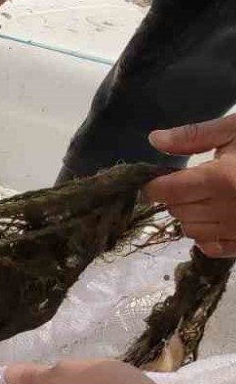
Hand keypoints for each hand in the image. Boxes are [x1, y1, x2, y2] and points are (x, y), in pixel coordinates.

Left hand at [144, 114, 235, 256]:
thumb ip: (195, 136)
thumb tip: (154, 140)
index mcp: (221, 179)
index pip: (166, 191)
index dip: (155, 185)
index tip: (158, 178)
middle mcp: (228, 209)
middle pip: (177, 211)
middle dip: (175, 197)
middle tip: (189, 183)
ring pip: (191, 231)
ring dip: (190, 216)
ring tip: (207, 198)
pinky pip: (214, 248)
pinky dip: (207, 236)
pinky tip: (218, 218)